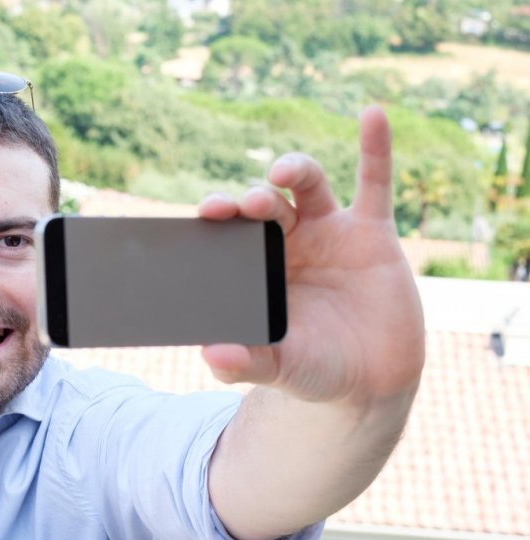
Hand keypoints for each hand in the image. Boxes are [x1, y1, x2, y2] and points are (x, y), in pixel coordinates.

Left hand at [198, 105, 424, 404]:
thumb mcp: (281, 367)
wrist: (372, 381)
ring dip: (294, 170)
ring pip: (307, 185)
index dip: (220, 216)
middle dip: (254, 199)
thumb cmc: (316, 370)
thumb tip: (212, 356)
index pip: (230, 231)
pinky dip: (375, 148)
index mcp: (256, 267)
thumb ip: (247, 362)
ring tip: (282, 171)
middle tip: (248, 206)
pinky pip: (374, 182)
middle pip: (265, 204)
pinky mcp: (372, 233)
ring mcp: (329, 232)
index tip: (208, 211)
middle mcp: (288, 242)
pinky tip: (372, 115)